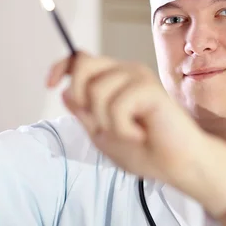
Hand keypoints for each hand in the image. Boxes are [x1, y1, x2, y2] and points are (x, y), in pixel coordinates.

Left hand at [46, 52, 205, 186]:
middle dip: (81, 98)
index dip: (61, 67)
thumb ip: (84, 112)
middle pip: (83, 64)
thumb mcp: (102, 133)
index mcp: (113, 79)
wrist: (176, 165)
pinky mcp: (149, 88)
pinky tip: (140, 134)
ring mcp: (138, 77)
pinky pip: (116, 106)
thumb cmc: (145, 150)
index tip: (50, 84)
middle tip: (102, 123)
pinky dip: (123, 129)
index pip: (79, 60)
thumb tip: (65, 91)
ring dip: (107, 122)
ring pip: (96, 91)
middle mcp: (125, 72)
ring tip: (129, 132)